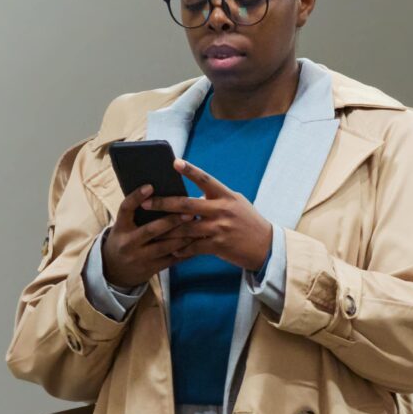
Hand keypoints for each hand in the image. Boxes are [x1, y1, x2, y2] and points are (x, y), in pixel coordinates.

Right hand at [98, 186, 189, 289]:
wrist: (115, 269)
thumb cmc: (124, 239)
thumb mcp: (123, 226)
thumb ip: (137, 214)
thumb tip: (159, 192)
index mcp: (120, 227)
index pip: (126, 209)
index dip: (136, 197)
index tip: (150, 186)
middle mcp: (128, 243)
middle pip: (151, 230)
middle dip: (171, 221)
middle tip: (189, 212)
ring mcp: (139, 258)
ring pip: (164, 247)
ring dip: (182, 237)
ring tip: (197, 227)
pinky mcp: (150, 269)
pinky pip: (170, 260)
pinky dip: (185, 251)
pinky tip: (196, 243)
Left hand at [154, 159, 272, 273]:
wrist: (266, 247)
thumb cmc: (249, 222)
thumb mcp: (236, 203)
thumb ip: (215, 198)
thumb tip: (194, 193)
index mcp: (226, 196)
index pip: (205, 179)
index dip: (190, 170)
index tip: (174, 162)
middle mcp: (222, 210)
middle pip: (187, 205)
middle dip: (164, 203)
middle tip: (146, 203)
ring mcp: (219, 228)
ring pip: (186, 228)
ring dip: (167, 230)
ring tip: (150, 230)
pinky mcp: (218, 245)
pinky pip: (194, 247)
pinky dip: (182, 250)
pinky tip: (171, 251)